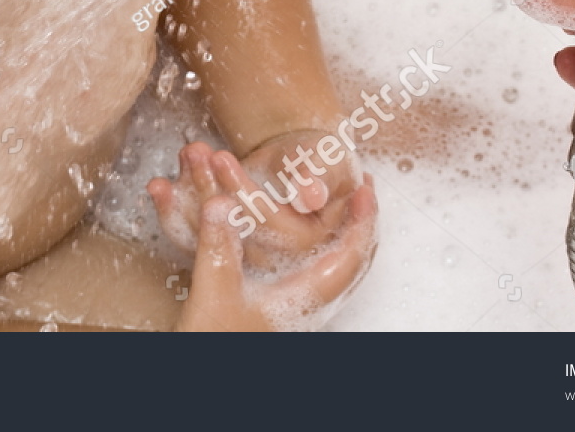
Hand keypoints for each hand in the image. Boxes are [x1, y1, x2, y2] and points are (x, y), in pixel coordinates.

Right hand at [148, 140, 377, 329]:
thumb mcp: (214, 291)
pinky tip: (308, 241)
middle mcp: (310, 305)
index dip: (361, 221)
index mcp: (305, 299)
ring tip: (342, 208)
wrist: (208, 384)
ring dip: (343, 235)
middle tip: (362, 192)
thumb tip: (221, 204)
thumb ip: (218, 246)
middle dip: (359, 223)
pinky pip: (318, 274)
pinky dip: (322, 249)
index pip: (350, 256)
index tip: (365, 190)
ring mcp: (298, 309)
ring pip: (337, 269)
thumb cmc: (216, 342)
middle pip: (353, 262)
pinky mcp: (283, 311)